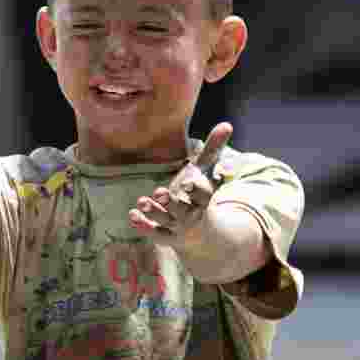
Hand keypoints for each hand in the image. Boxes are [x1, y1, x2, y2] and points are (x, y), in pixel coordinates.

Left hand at [128, 122, 232, 246]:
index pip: (204, 195)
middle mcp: (193, 214)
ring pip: (167, 221)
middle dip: (173, 202)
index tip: (189, 182)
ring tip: (142, 201)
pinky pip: (154, 232)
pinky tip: (132, 215)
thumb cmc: (199, 193)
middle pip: (184, 210)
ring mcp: (178, 227)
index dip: (197, 189)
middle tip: (160, 192)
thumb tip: (227, 124)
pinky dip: (143, 225)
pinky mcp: (165, 235)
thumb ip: (213, 149)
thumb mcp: (206, 171)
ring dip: (155, 212)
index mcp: (204, 199)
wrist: (198, 230)